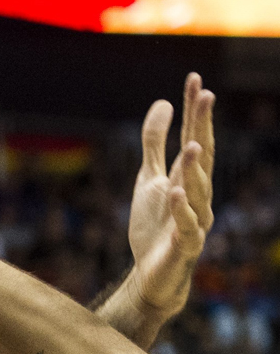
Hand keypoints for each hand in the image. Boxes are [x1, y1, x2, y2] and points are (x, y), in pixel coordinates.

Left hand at [126, 73, 214, 319]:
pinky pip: (187, 227)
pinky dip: (182, 210)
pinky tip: (175, 193)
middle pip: (201, 156)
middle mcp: (198, 194)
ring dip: (194, 168)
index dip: (194, 110)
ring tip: (191, 144)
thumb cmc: (155, 225)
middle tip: (205, 96)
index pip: (194, 136)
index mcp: (188, 176)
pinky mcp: (185, 246)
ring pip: (198, 191)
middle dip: (202, 127)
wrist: (152, 274)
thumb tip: (162, 102)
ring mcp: (195, 220)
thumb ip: (154, 144)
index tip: (194, 79)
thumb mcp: (148, 179)